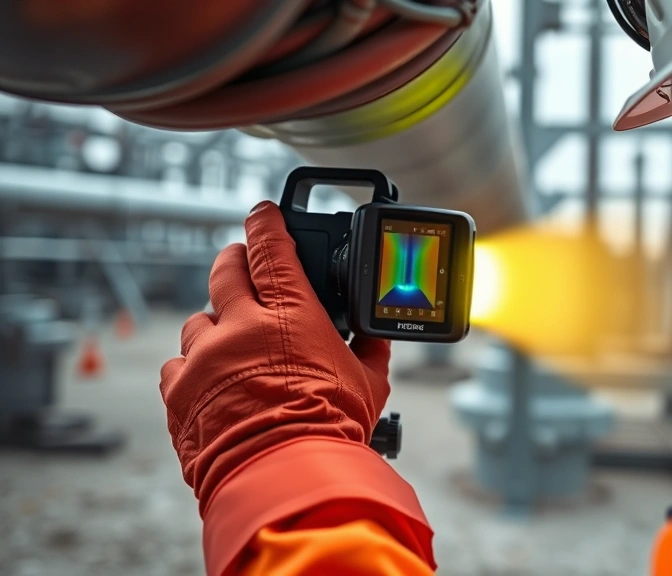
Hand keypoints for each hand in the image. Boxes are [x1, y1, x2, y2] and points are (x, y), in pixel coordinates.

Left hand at [160, 201, 390, 513]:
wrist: (284, 477)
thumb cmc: (331, 430)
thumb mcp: (368, 384)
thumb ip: (369, 350)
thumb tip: (378, 334)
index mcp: (293, 315)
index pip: (272, 248)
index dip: (265, 222)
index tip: (261, 212)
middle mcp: (242, 325)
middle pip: (226, 269)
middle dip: (234, 259)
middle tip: (241, 262)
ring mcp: (206, 356)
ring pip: (198, 319)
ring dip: (214, 324)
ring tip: (231, 344)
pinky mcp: (179, 390)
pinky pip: (176, 364)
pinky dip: (192, 368)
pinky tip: (211, 382)